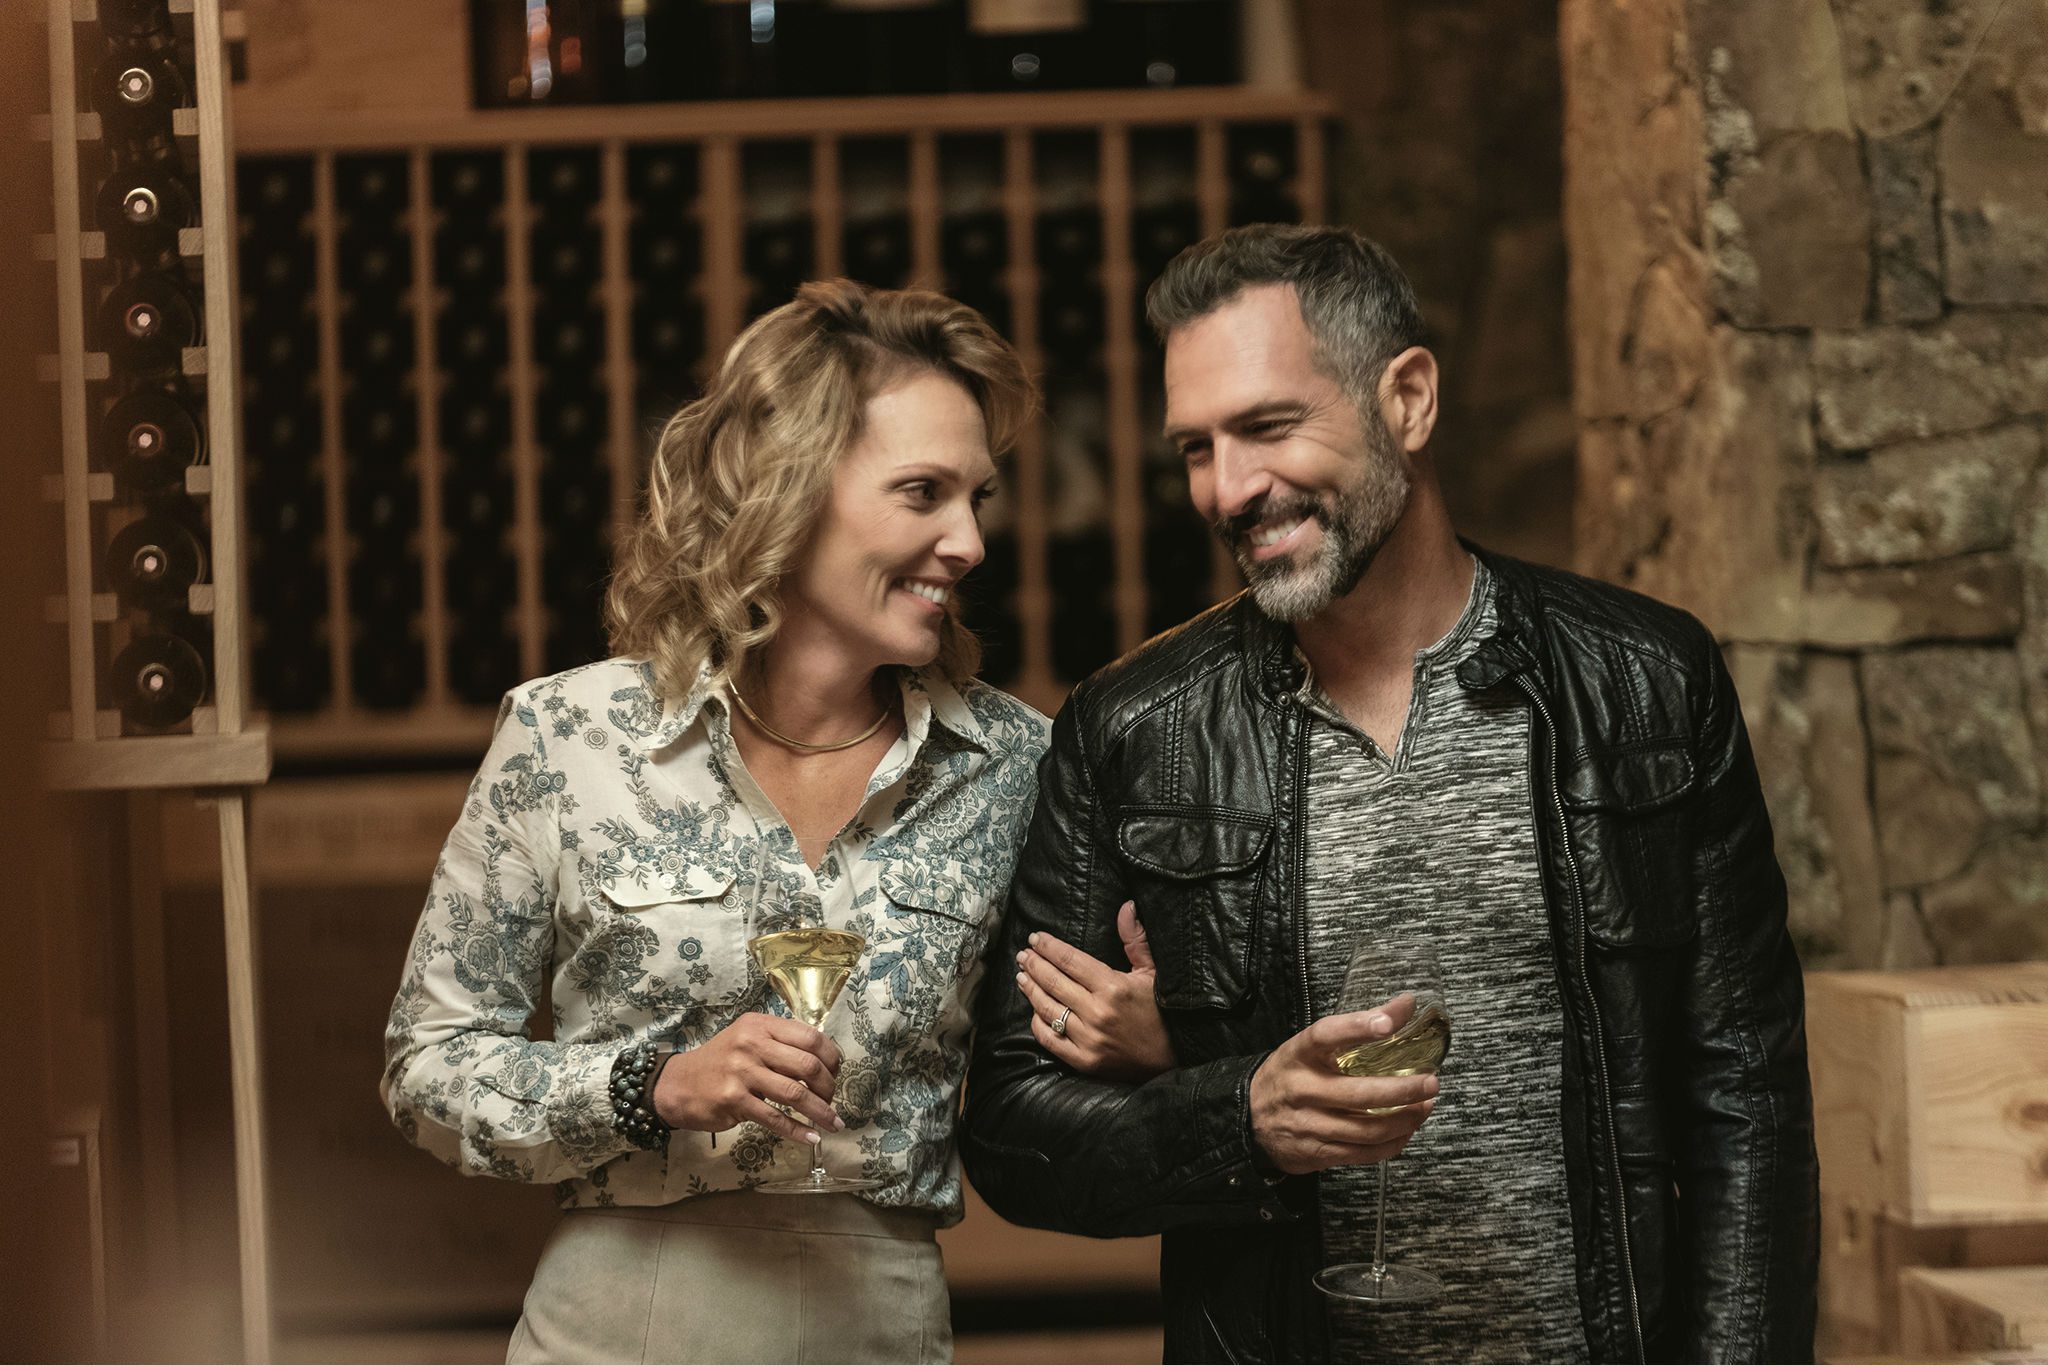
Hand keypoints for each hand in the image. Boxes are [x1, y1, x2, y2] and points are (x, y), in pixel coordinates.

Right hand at [653, 1012, 844, 1143]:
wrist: (679, 1084)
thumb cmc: (721, 1062)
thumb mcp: (748, 1038)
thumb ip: (780, 1043)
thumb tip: (823, 1062)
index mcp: (760, 1026)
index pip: (809, 1036)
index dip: (831, 1057)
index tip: (836, 1073)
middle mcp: (751, 1044)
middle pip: (807, 1065)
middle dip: (828, 1086)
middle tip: (832, 1099)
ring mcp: (742, 1072)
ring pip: (794, 1093)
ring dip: (820, 1111)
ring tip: (833, 1122)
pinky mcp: (734, 1100)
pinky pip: (774, 1118)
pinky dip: (797, 1130)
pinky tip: (811, 1137)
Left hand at [1016, 901, 1176, 1081]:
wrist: (1176, 1056)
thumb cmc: (1163, 1011)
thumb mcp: (1153, 972)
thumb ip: (1135, 939)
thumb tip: (1126, 906)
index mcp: (1114, 986)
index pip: (1070, 960)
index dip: (1048, 947)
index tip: (1035, 938)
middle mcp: (1097, 1012)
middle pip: (1053, 981)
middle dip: (1034, 964)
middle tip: (1023, 954)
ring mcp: (1089, 1039)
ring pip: (1047, 1008)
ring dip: (1031, 989)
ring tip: (1022, 976)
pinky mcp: (1085, 1061)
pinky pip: (1050, 1040)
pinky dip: (1038, 1023)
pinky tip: (1034, 1010)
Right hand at [1249, 1010, 1439, 1175]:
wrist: (1247, 1119)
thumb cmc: (1290, 1076)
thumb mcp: (1307, 1048)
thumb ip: (1352, 1030)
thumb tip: (1403, 1005)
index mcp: (1298, 1055)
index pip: (1325, 1035)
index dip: (1357, 1028)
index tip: (1389, 1022)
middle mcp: (1302, 1090)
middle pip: (1358, 1094)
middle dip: (1402, 1090)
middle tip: (1430, 1082)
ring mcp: (1310, 1125)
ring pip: (1367, 1129)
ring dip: (1405, 1119)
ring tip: (1425, 1105)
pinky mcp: (1318, 1153)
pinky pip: (1364, 1154)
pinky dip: (1393, 1143)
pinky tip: (1407, 1129)